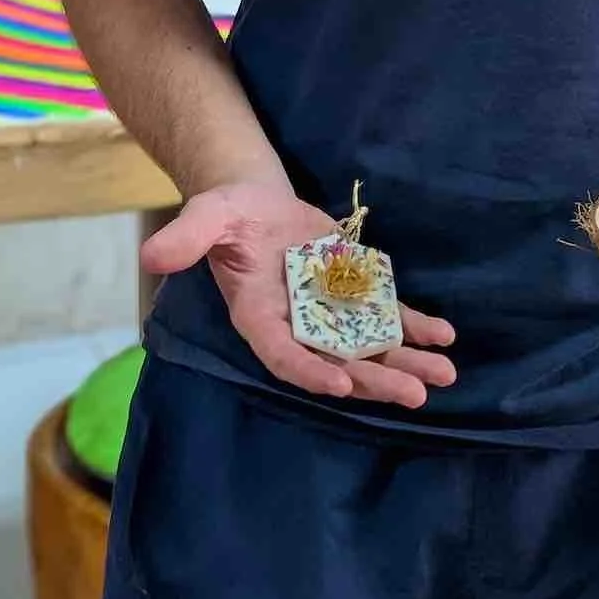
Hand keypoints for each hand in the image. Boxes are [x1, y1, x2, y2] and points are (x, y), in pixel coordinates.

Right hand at [142, 181, 455, 409]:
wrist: (257, 203)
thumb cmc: (229, 214)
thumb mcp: (207, 217)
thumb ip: (187, 238)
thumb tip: (153, 255)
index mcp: (259, 318)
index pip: (286, 355)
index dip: (313, 371)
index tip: (344, 382)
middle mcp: (297, 325)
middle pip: (339, 360)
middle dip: (378, 379)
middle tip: (416, 395)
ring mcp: (329, 312)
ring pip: (370, 345)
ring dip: (406, 362)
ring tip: (444, 376)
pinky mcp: (353, 292)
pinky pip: (388, 315)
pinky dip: (415, 326)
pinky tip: (445, 337)